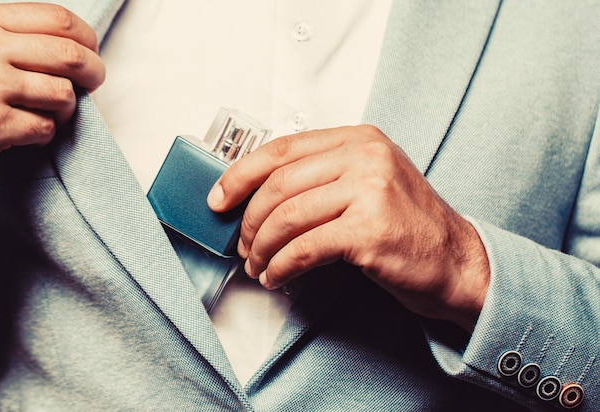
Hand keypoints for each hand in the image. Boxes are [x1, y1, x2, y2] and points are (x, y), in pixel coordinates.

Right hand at [0, 3, 104, 164]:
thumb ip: (6, 36)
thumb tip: (69, 44)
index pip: (57, 19)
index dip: (86, 37)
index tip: (91, 51)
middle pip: (70, 56)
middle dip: (94, 72)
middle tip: (93, 83)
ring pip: (62, 94)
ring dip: (65, 107)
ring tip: (50, 111)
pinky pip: (43, 128)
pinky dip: (42, 133)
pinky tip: (25, 131)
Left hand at [208, 125, 489, 330]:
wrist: (457, 262)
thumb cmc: (406, 227)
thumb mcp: (367, 183)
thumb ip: (321, 178)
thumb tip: (256, 195)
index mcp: (359, 139)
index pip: (282, 148)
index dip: (241, 174)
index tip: (219, 199)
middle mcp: (365, 157)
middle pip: (279, 184)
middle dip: (249, 221)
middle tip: (242, 245)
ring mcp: (370, 191)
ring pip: (287, 216)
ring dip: (262, 248)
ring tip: (259, 266)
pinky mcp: (370, 230)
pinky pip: (304, 248)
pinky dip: (281, 266)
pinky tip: (277, 277)